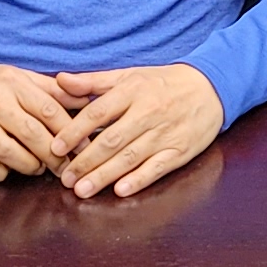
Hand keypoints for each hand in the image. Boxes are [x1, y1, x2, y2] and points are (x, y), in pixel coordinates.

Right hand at [0, 64, 78, 181]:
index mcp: (12, 84)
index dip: (71, 131)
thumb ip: (53, 90)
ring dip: (31, 166)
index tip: (85, 145)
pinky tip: (9, 169)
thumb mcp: (20, 77)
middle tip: (68, 166)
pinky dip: (1, 173)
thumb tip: (87, 99)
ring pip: (11, 154)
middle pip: (33, 134)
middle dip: (55, 155)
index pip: (49, 110)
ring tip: (39, 167)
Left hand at [52, 65, 224, 196]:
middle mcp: (147, 112)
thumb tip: (59, 81)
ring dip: (104, 175)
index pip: (97, 112)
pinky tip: (120, 191)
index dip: (74, 131)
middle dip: (85, 161)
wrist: (211, 88)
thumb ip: (93, 81)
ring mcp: (165, 133)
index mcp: (132, 91)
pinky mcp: (180, 151)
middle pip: (111, 140)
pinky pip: (157, 168)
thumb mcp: (129, 75)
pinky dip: (139, 180)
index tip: (55, 147)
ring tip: (82, 190)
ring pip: (130, 157)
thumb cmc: (162, 83)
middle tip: (65, 178)